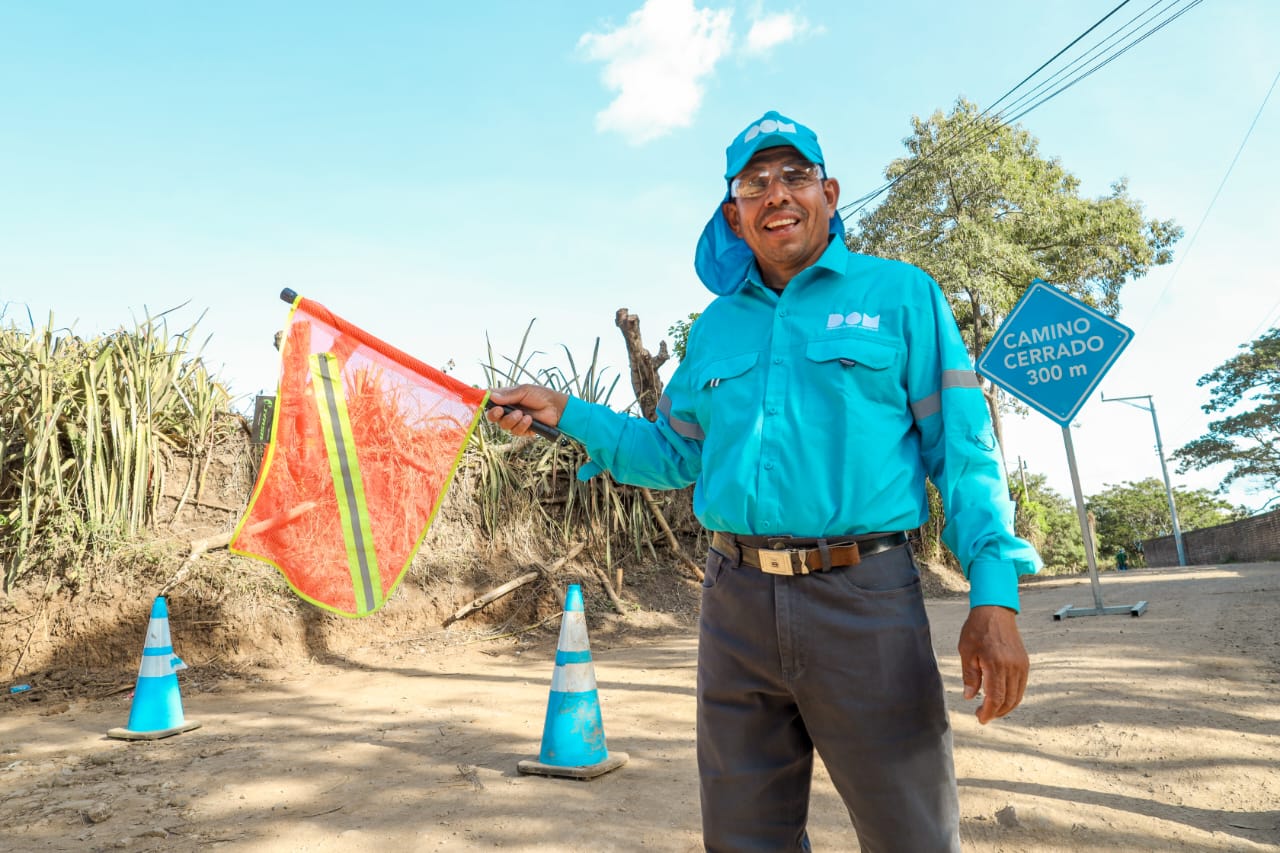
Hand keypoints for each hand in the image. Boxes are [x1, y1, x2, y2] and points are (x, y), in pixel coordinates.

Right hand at [485, 385, 568, 436]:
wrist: (556, 407)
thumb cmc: (541, 395)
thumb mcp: (524, 391)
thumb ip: (508, 395)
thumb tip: (491, 396)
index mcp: (506, 398)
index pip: (491, 401)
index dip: (485, 402)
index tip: (484, 402)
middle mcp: (508, 410)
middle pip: (492, 416)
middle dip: (494, 415)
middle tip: (500, 411)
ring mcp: (515, 421)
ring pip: (503, 425)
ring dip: (512, 420)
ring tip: (522, 414)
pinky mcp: (522, 430)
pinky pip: (516, 431)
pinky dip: (522, 426)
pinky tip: (530, 419)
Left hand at [958, 605, 1028, 724]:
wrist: (995, 611)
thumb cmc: (977, 629)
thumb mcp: (966, 652)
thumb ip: (969, 676)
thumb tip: (970, 697)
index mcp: (996, 664)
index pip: (996, 697)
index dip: (989, 712)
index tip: (981, 719)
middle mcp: (1012, 667)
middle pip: (1009, 700)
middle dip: (996, 712)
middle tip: (983, 716)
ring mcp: (1021, 665)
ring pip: (1017, 695)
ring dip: (1006, 706)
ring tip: (991, 709)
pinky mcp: (1025, 663)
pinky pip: (1021, 686)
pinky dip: (1013, 696)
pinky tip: (1001, 697)